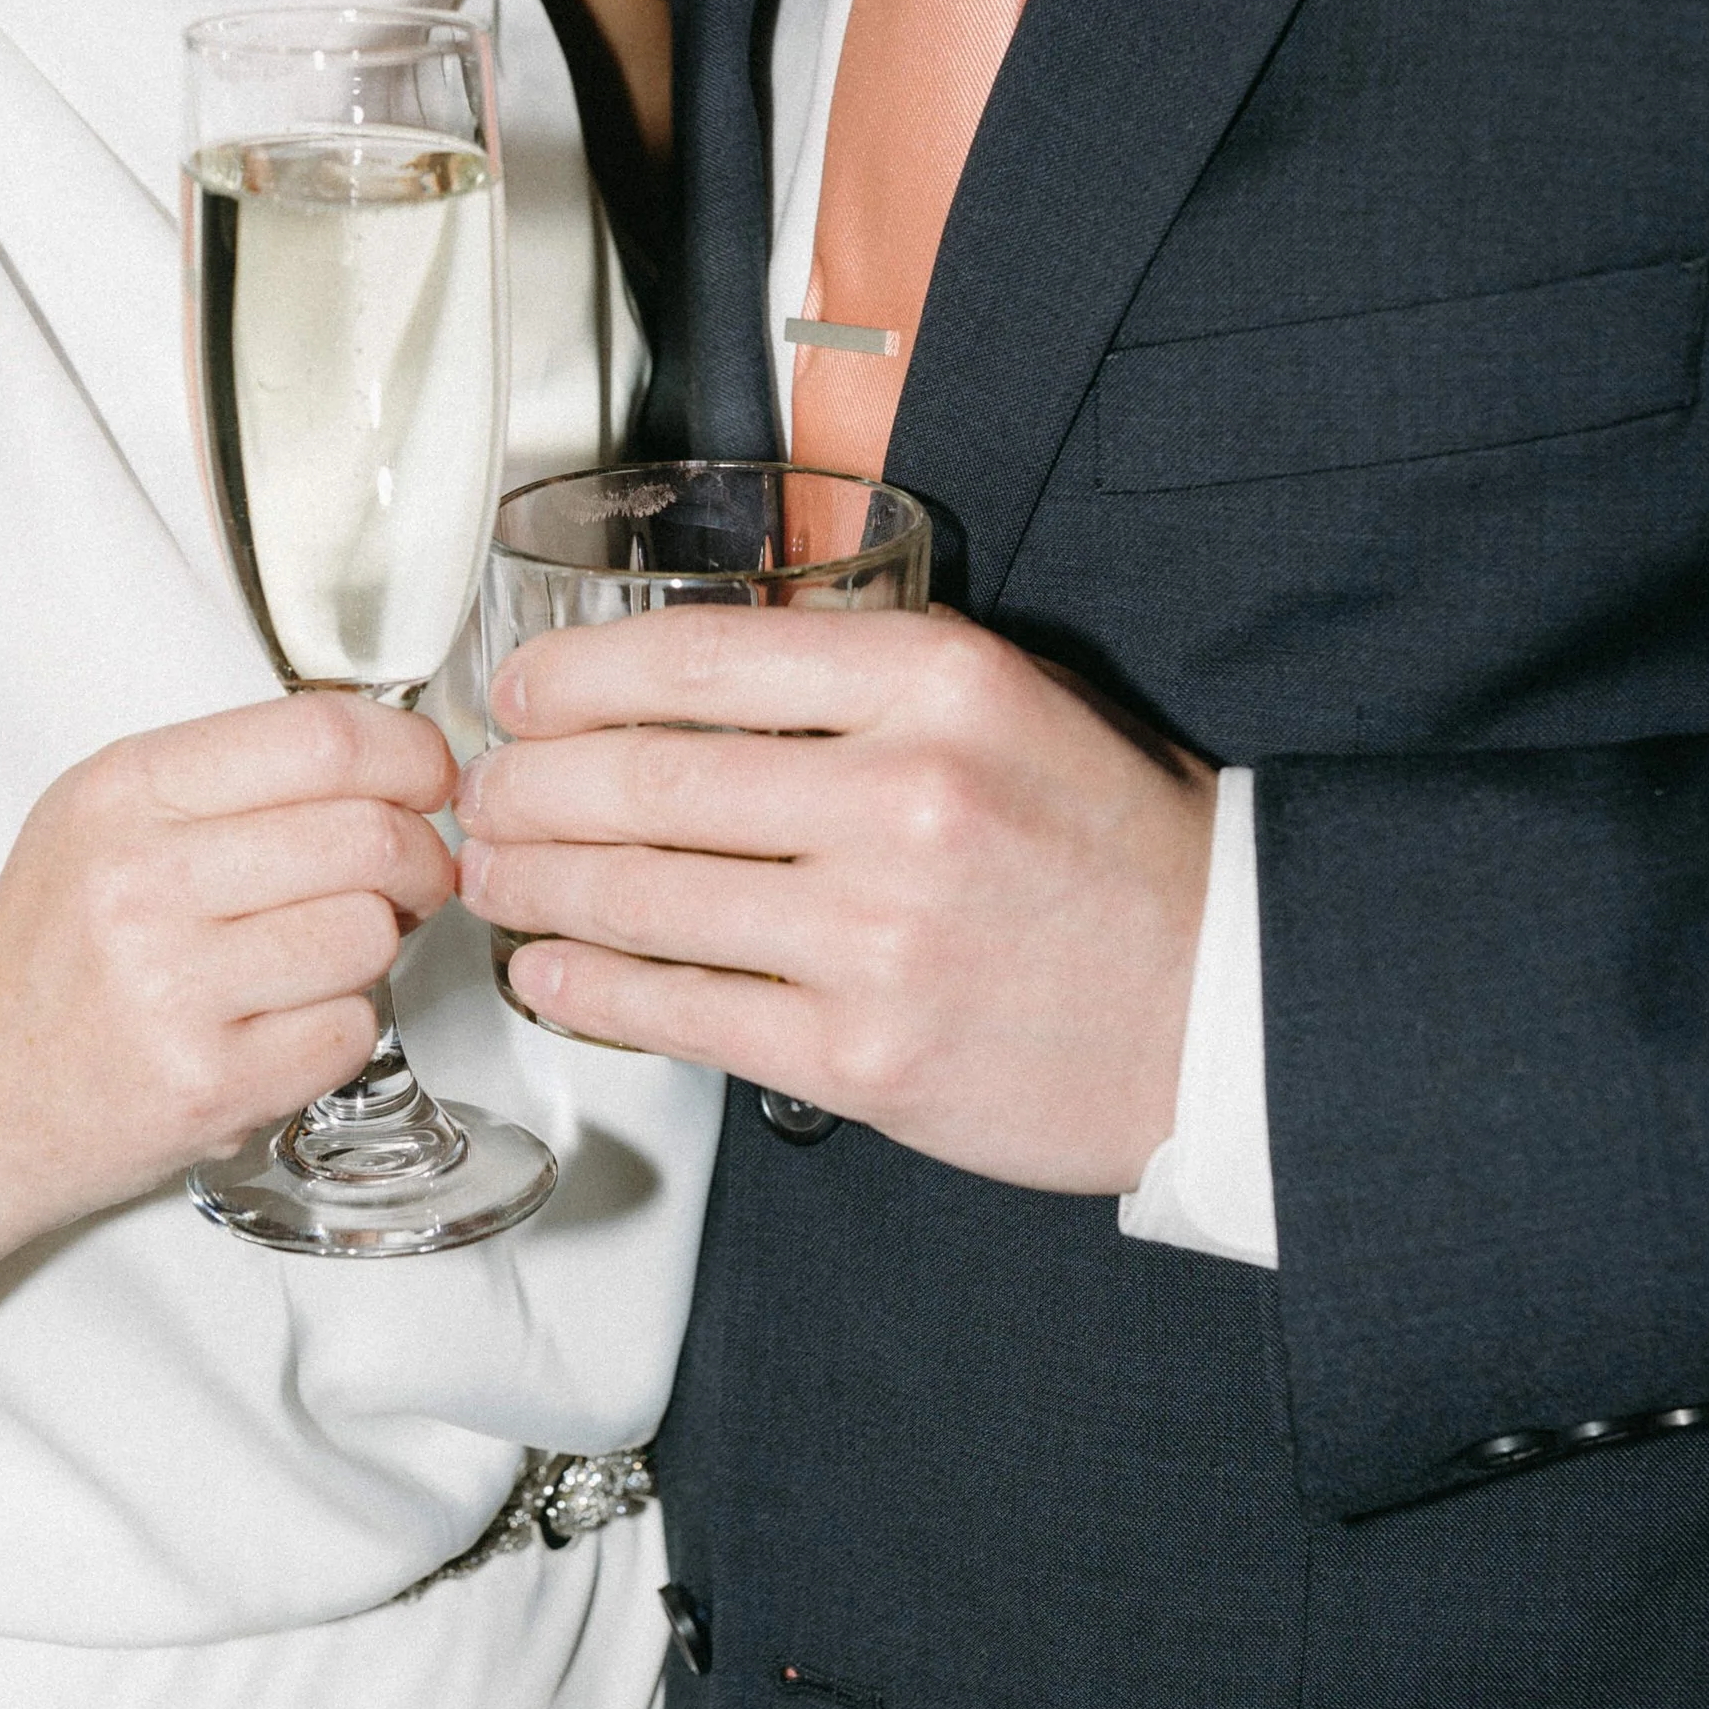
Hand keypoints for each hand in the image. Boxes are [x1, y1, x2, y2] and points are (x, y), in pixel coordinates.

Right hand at [0, 694, 456, 1252]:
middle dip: (421, 860)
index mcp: (124, 793)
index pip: (323, 738)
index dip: (411, 756)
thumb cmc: (48, 963)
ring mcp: (172, 988)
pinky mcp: (205, 1084)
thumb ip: (231, 780)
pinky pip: (350, 1032)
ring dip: (375, 951)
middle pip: (371, 836)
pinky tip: (280, 1027)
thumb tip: (392, 762)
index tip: (429, 780)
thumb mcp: (103, 825)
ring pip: (371, 935)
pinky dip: (339, 1031)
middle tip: (411, 881)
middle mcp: (141, 880)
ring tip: (317, 960)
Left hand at [455, 613, 1213, 1193]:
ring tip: (493, 875)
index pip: (695, 656)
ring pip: (640, 896)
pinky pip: (680, 1009)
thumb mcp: (1012, 701)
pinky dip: (589, 985)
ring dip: (534, 885)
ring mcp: (877, 935)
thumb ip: (863, 678)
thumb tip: (688, 680)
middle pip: (641, 778)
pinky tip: (549, 965)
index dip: (574, 676)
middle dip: (527, 788)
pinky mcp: (862, 1052)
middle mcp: (902, 798)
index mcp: (938, 684)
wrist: (1225, 1006)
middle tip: (484, 794)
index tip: (522, 694)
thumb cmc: (1118, 851)